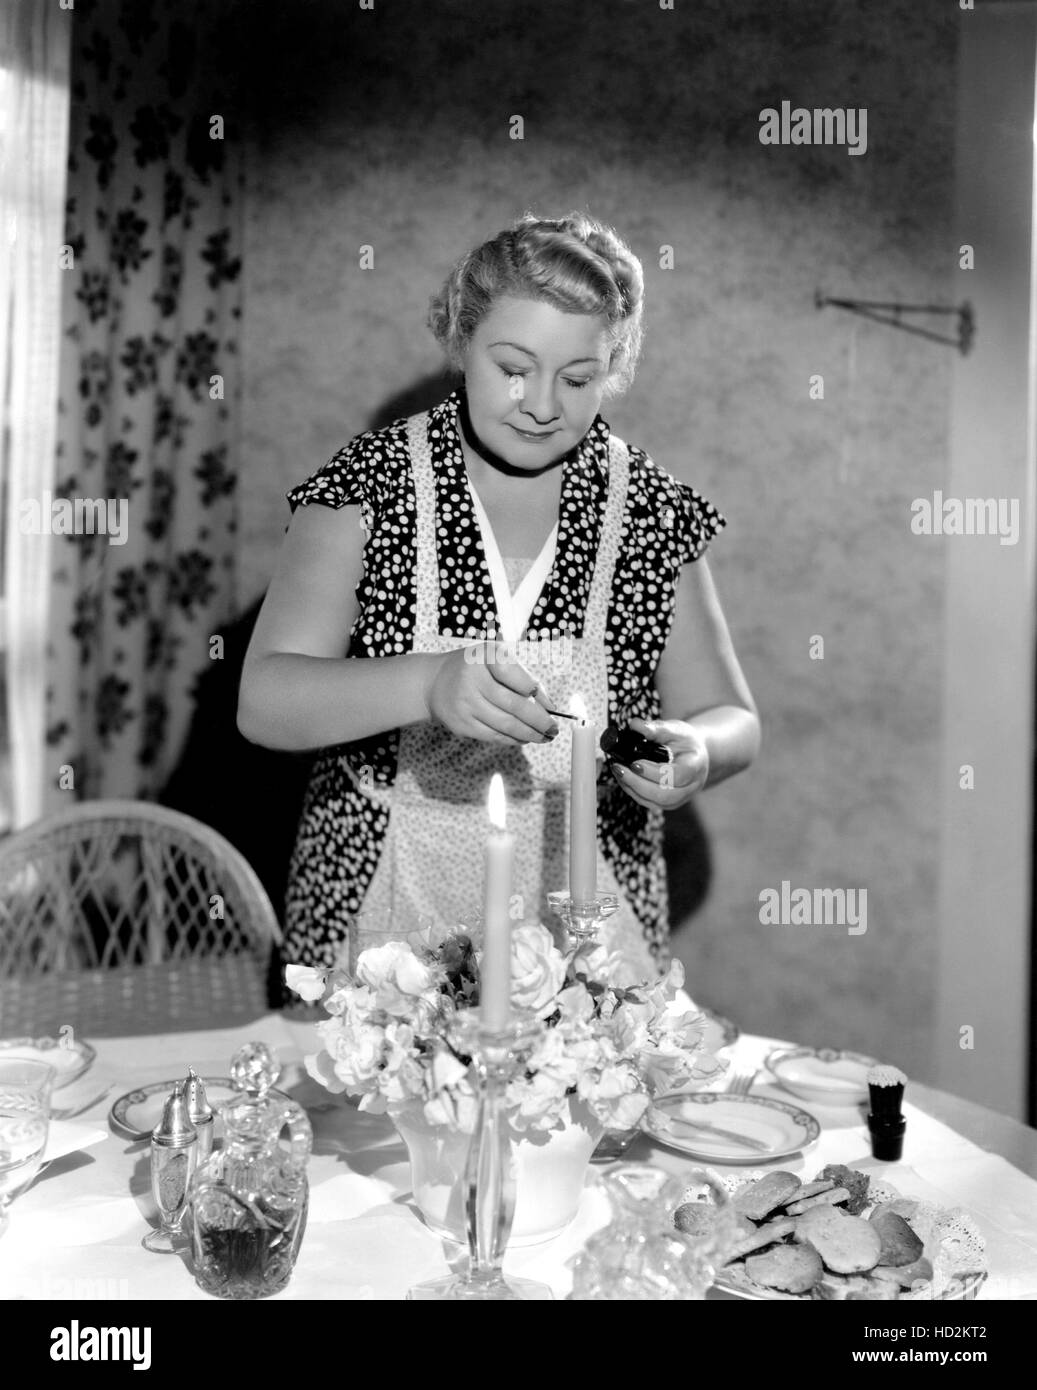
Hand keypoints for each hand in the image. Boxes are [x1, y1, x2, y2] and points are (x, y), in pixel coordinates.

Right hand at [424, 644, 558, 744]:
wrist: (433, 682)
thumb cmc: (475, 669)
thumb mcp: (495, 659)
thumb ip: (521, 676)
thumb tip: (548, 706)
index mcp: (484, 656)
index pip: (516, 676)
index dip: (537, 692)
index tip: (551, 706)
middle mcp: (471, 678)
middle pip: (514, 705)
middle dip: (540, 720)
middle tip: (554, 728)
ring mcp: (465, 703)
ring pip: (506, 724)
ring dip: (530, 734)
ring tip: (545, 736)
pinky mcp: (461, 724)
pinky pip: (494, 736)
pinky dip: (513, 739)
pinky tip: (525, 738)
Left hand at [610, 717, 709, 807]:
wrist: (694, 754)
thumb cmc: (685, 741)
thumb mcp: (675, 729)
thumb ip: (656, 728)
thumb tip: (634, 725)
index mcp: (695, 766)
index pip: (677, 776)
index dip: (654, 773)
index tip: (634, 763)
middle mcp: (691, 787)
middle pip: (665, 795)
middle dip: (637, 784)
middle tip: (618, 768)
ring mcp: (680, 798)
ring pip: (656, 802)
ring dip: (632, 788)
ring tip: (618, 771)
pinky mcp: (669, 803)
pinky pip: (650, 803)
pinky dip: (634, 792)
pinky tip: (623, 778)